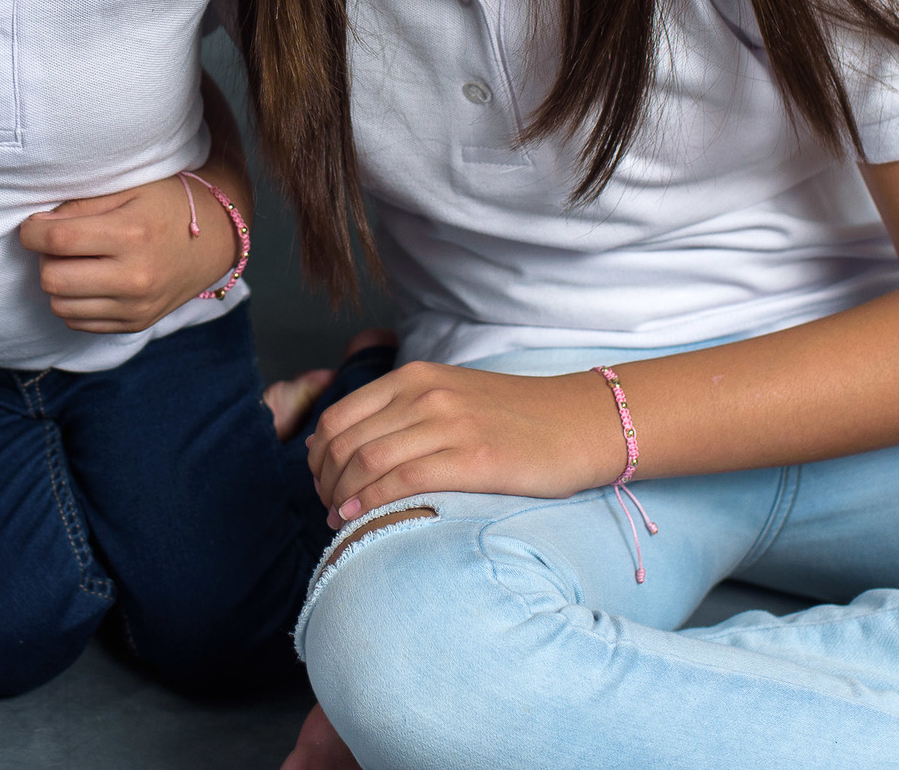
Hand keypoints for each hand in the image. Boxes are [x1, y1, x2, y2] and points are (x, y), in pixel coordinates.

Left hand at [19, 174, 238, 333]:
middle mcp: (135, 277)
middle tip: (60, 243)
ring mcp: (136, 306)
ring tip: (78, 262)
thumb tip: (36, 227)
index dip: (32, 232)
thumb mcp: (127, 189)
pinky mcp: (135, 324)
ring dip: (59, 283)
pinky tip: (91, 280)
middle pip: (52, 279)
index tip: (34, 226)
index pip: (57, 240)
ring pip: (60, 305)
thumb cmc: (167, 204)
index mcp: (131, 234)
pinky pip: (78, 322)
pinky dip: (75, 302)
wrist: (215, 239)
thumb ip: (80, 206)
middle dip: (45, 258)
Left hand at [306, 362, 625, 522]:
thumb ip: (402, 413)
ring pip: (367, 462)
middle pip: (344, 443)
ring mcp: (449, 425)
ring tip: (338, 520)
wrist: (581, 422)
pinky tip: (358, 519)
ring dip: (341, 497)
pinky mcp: (473, 459)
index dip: (318, 456)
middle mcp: (425, 394)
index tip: (320, 483)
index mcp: (414, 377)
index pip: (338, 417)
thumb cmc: (515, 419)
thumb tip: (344, 449)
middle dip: (324, 482)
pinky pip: (403, 480)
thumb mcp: (451, 396)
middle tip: (326, 508)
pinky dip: (370, 502)